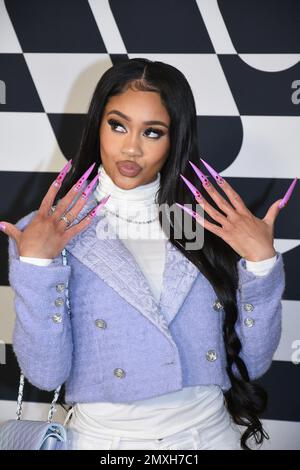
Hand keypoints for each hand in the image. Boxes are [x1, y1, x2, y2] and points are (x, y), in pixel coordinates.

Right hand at [0, 160, 109, 258]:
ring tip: (91, 189)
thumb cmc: (27, 249)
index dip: (56, 185)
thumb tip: (0, 224)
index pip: (49, 197)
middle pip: (66, 201)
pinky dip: (88, 219)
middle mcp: (52, 220)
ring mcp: (60, 228)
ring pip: (74, 211)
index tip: (62, 175)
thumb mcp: (17, 236)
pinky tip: (96, 211)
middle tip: (84, 178)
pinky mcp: (67, 237)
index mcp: (40, 217)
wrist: (34, 261)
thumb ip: (10, 228)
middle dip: (75, 188)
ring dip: (83, 200)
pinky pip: (80, 227)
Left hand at [178, 159, 296, 261]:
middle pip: (221, 200)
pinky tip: (193, 215)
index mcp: (244, 213)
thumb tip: (281, 201)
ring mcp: (230, 226)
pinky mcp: (226, 236)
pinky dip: (201, 221)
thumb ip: (273, 210)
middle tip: (202, 180)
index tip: (216, 176)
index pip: (233, 195)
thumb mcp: (269, 222)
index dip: (224, 184)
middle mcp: (236, 217)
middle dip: (211, 189)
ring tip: (195, 193)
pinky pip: (211, 227)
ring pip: (214, 212)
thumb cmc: (264, 240)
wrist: (262, 254)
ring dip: (203, 202)